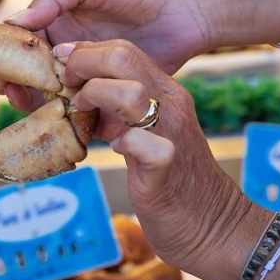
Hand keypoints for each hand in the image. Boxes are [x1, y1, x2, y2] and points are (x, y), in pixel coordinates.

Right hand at [0, 0, 214, 110]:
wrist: (188, 6)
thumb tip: (14, 22)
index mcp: (59, 18)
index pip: (20, 41)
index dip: (4, 57)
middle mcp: (70, 46)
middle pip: (30, 72)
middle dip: (15, 84)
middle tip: (12, 95)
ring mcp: (90, 69)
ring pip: (53, 92)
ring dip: (39, 101)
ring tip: (34, 108)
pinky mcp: (110, 89)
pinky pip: (84, 105)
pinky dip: (69, 113)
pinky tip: (63, 117)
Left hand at [57, 39, 252, 279]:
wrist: (216, 228)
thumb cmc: (173, 185)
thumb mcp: (146, 138)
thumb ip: (122, 117)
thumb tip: (84, 102)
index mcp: (166, 96)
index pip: (125, 51)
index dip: (87, 51)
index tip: (62, 61)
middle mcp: (171, 107)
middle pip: (124, 58)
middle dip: (84, 62)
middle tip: (65, 83)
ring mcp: (172, 135)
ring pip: (132, 92)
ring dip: (97, 95)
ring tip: (83, 112)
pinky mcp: (167, 168)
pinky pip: (145, 145)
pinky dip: (122, 142)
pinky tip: (113, 149)